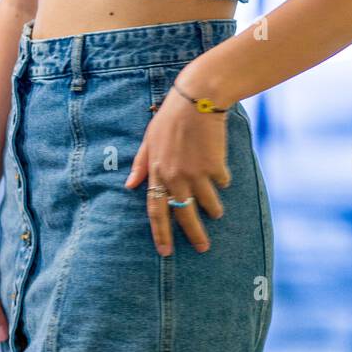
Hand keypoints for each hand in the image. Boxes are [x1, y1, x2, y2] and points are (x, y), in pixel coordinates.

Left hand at [124, 83, 230, 255]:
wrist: (197, 99)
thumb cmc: (170, 117)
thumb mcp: (148, 139)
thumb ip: (140, 164)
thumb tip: (129, 186)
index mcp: (156, 172)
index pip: (155, 210)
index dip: (160, 233)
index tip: (165, 252)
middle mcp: (174, 177)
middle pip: (183, 215)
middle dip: (194, 235)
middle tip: (202, 249)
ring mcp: (196, 173)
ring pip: (207, 204)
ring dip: (213, 210)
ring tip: (216, 214)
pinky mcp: (215, 166)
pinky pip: (222, 183)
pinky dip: (223, 181)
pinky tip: (222, 174)